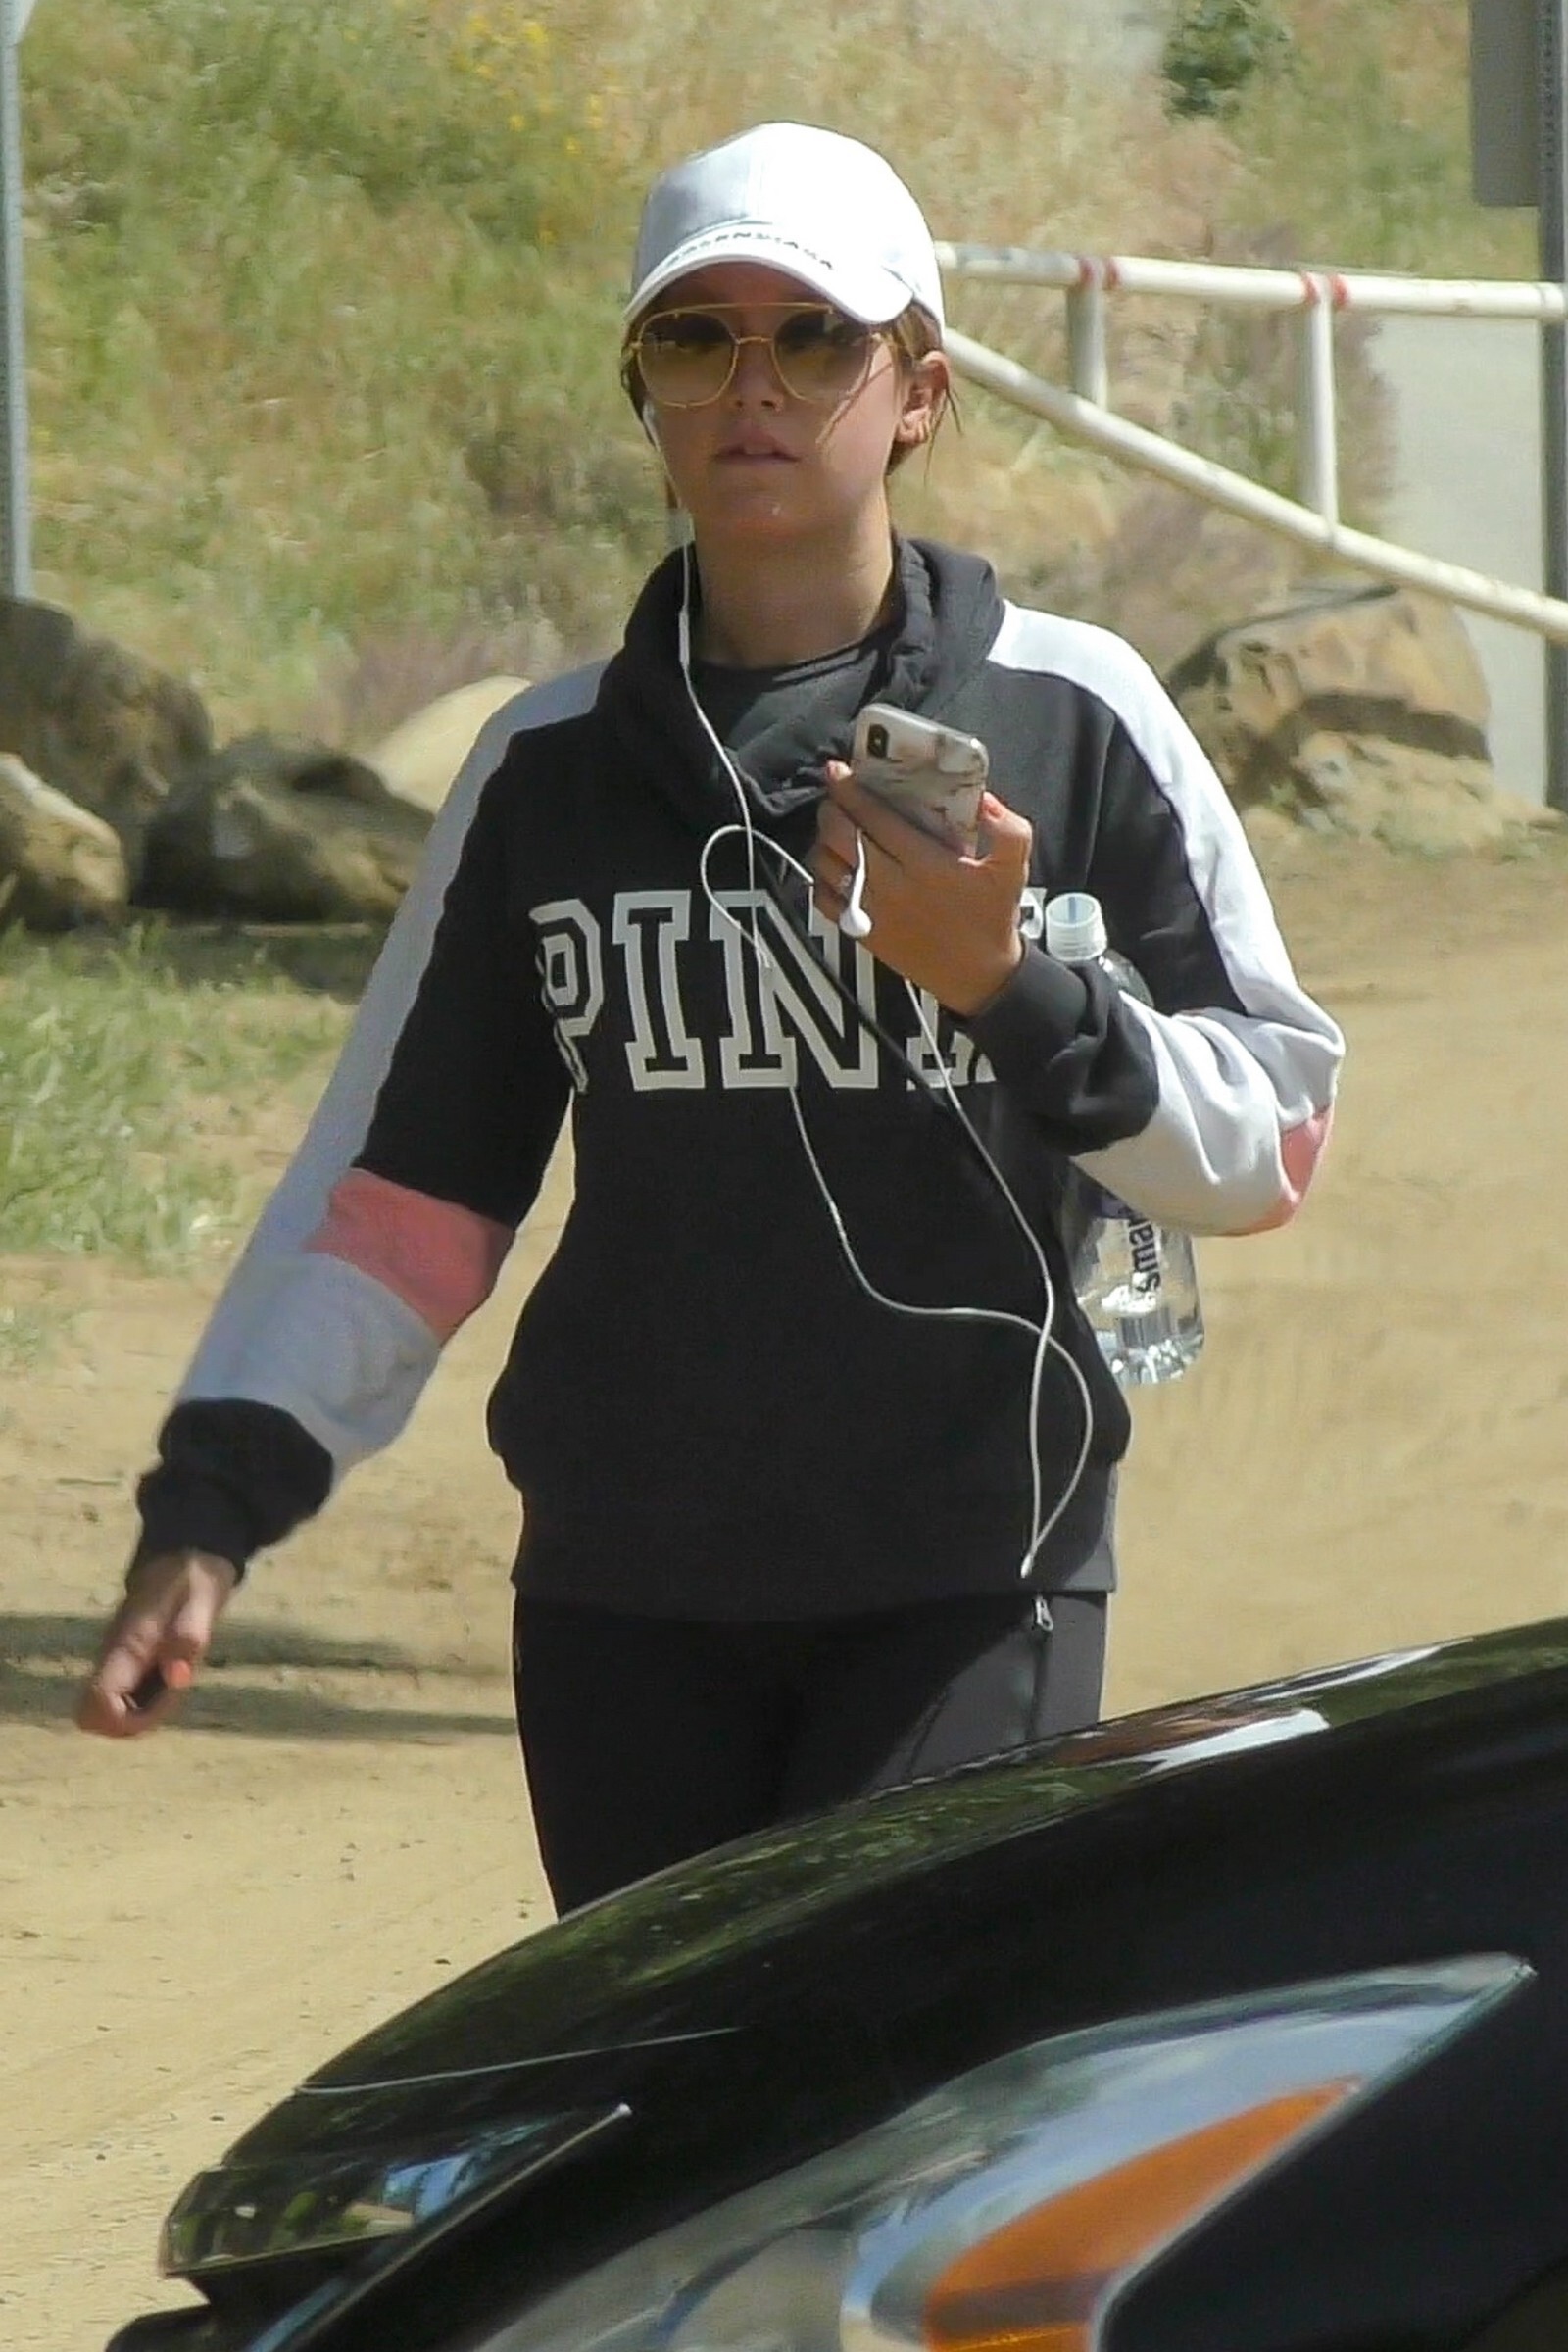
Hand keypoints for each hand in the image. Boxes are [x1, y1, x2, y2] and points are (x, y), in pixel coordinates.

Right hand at [75, 1550, 238, 1737]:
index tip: (162, 1702)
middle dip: (133, 1722)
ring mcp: (115, 1660)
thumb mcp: (202, 1603)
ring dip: (142, 1711)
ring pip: (108, 1708)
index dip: (123, 1722)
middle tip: (172, 1693)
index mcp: (126, 1647)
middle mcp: (111, 1658)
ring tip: (176, 1679)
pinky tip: (171, 1676)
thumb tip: (177, 1679)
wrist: (185, 1553)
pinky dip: (145, 1699)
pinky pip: (122, 1696)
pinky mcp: (124, 1660)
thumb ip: (188, 1639)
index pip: (96, 1703)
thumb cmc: (194, 1578)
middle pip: (95, 1715)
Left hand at [812, 763, 1029, 1015]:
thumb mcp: (1013, 869)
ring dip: (822, 839)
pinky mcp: (861, 931)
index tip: (838, 770)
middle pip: (840, 835)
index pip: (873, 817)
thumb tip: (985, 798)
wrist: (977, 976)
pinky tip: (831, 866)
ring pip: (826, 864)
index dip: (850, 790)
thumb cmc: (992, 917)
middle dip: (832, 808)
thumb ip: (1008, 829)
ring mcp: (870, 909)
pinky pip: (823, 899)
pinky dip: (819, 877)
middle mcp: (889, 883)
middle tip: (836, 794)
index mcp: (922, 862)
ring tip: (833, 826)